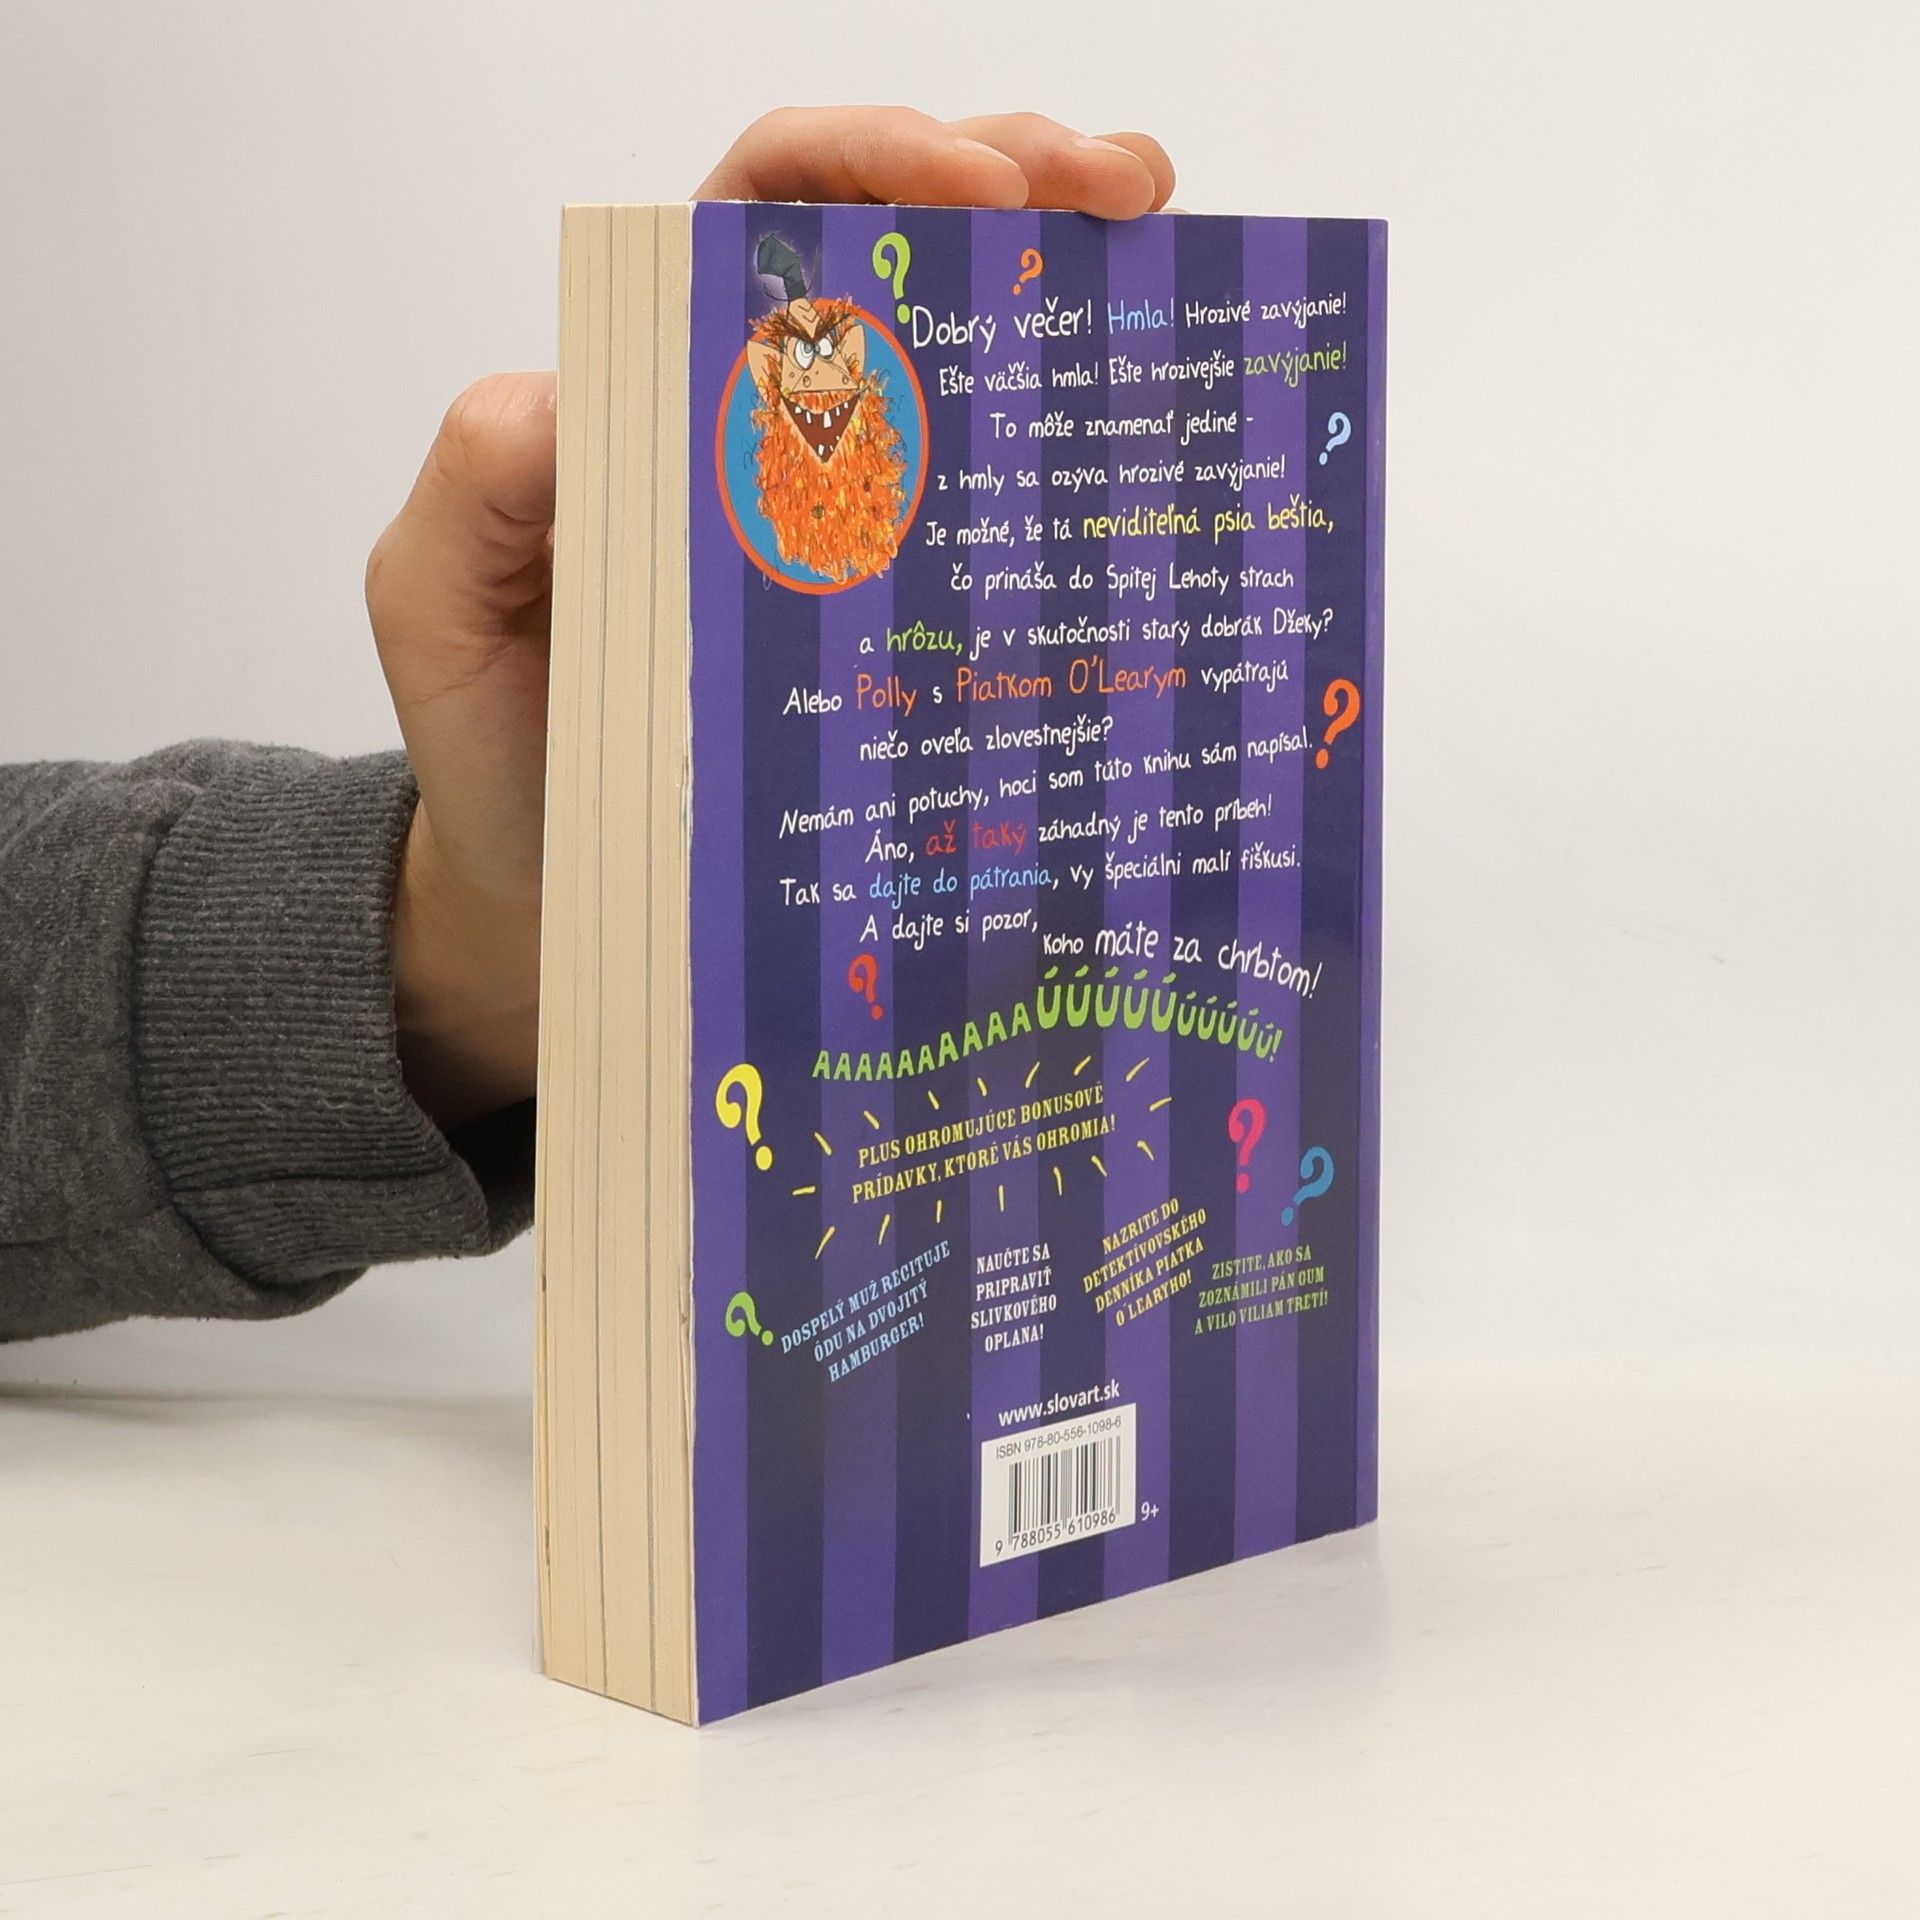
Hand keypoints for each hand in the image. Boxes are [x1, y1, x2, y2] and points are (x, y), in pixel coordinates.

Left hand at [367, 108, 1175, 1129]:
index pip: (763, 217)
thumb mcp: (439, 605)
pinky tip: (1142, 413)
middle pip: (891, 247)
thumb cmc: (504, 744)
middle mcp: (764, 427)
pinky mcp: (897, 610)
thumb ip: (476, 488)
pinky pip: (989, 505)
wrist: (562, 885)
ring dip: (1064, 277)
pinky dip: (1069, 438)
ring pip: (961, 354)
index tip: (978, 188)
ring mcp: (846, 517)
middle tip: (1121, 188)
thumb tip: (568, 394)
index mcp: (661, 390)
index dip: (870, 163)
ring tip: (1160, 245)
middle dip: (1012, 180)